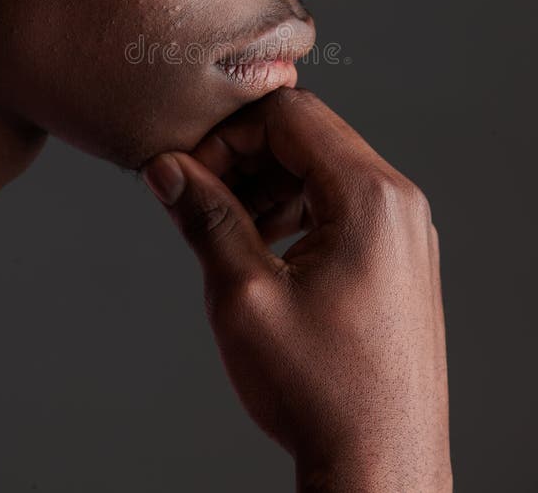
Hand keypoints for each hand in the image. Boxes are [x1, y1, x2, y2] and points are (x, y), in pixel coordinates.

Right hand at [141, 88, 451, 491]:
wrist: (380, 465)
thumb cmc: (322, 391)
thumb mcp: (244, 296)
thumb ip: (204, 217)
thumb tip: (166, 169)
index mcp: (370, 196)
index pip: (290, 113)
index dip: (228, 135)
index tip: (192, 173)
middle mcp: (397, 202)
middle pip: (308, 136)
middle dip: (244, 157)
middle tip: (200, 197)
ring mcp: (403, 229)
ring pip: (322, 169)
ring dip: (267, 184)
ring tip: (228, 229)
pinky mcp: (397, 256)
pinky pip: (340, 204)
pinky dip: (295, 210)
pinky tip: (263, 248)